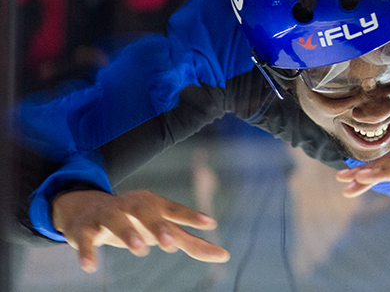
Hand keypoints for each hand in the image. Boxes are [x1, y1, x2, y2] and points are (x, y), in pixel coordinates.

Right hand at [51, 189, 228, 272]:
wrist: (85, 208)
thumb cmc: (136, 220)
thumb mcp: (163, 228)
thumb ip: (192, 242)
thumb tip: (225, 256)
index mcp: (152, 205)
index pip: (174, 209)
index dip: (191, 216)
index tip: (210, 223)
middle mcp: (130, 206)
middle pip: (144, 211)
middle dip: (157, 225)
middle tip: (169, 243)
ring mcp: (106, 215)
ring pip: (115, 220)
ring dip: (127, 232)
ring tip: (139, 249)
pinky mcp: (83, 228)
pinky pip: (84, 239)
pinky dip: (86, 251)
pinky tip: (91, 267)